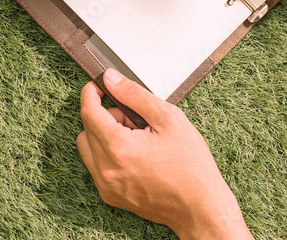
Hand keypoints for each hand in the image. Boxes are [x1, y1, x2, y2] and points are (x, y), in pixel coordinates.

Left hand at [77, 68, 251, 239]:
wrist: (199, 207)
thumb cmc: (191, 166)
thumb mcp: (169, 119)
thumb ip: (135, 95)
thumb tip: (110, 79)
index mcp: (119, 147)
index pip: (89, 112)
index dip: (91, 93)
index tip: (99, 85)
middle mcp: (107, 169)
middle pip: (87, 128)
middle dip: (107, 115)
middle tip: (136, 118)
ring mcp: (106, 185)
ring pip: (87, 147)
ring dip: (104, 135)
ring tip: (136, 137)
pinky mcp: (110, 196)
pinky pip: (95, 166)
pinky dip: (107, 154)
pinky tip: (134, 154)